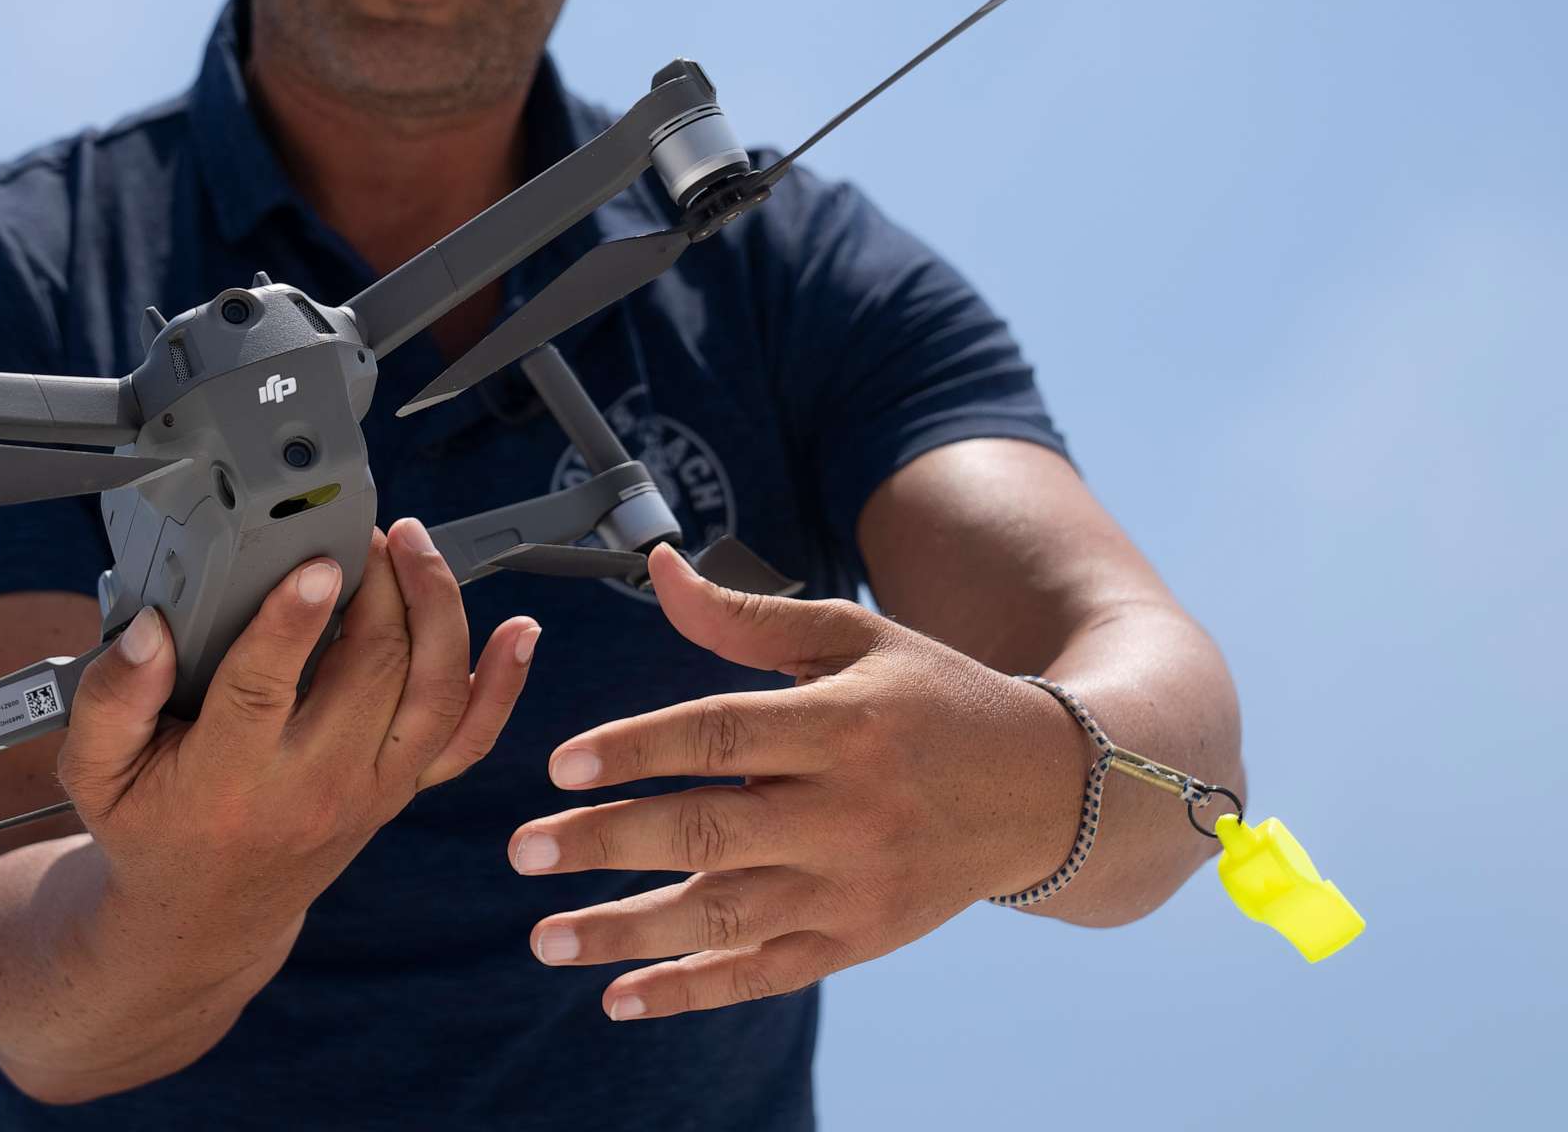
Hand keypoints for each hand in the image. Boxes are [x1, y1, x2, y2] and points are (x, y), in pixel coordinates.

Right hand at [57, 518, 540, 951]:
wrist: (206, 917)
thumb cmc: (150, 827)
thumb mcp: (95, 771)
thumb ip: (111, 697)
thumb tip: (152, 629)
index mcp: (228, 777)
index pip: (266, 688)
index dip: (293, 621)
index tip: (313, 563)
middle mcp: (312, 785)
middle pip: (370, 673)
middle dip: (378, 587)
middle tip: (358, 529)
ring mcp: (368, 789)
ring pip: (431, 694)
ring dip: (437, 610)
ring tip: (412, 547)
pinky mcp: (399, 789)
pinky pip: (467, 740)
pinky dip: (503, 685)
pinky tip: (519, 631)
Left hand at [509, 545, 1090, 1020]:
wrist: (1044, 791)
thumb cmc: (932, 699)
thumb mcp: (853, 637)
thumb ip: (747, 617)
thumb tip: (657, 569)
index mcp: (842, 724)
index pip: (722, 738)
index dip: (637, 749)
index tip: (560, 765)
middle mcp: (846, 811)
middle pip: (710, 832)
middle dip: (608, 844)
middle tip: (523, 849)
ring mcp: (853, 885)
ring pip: (725, 916)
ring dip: (626, 931)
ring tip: (544, 937)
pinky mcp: (859, 939)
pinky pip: (764, 973)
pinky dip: (690, 990)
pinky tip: (618, 998)